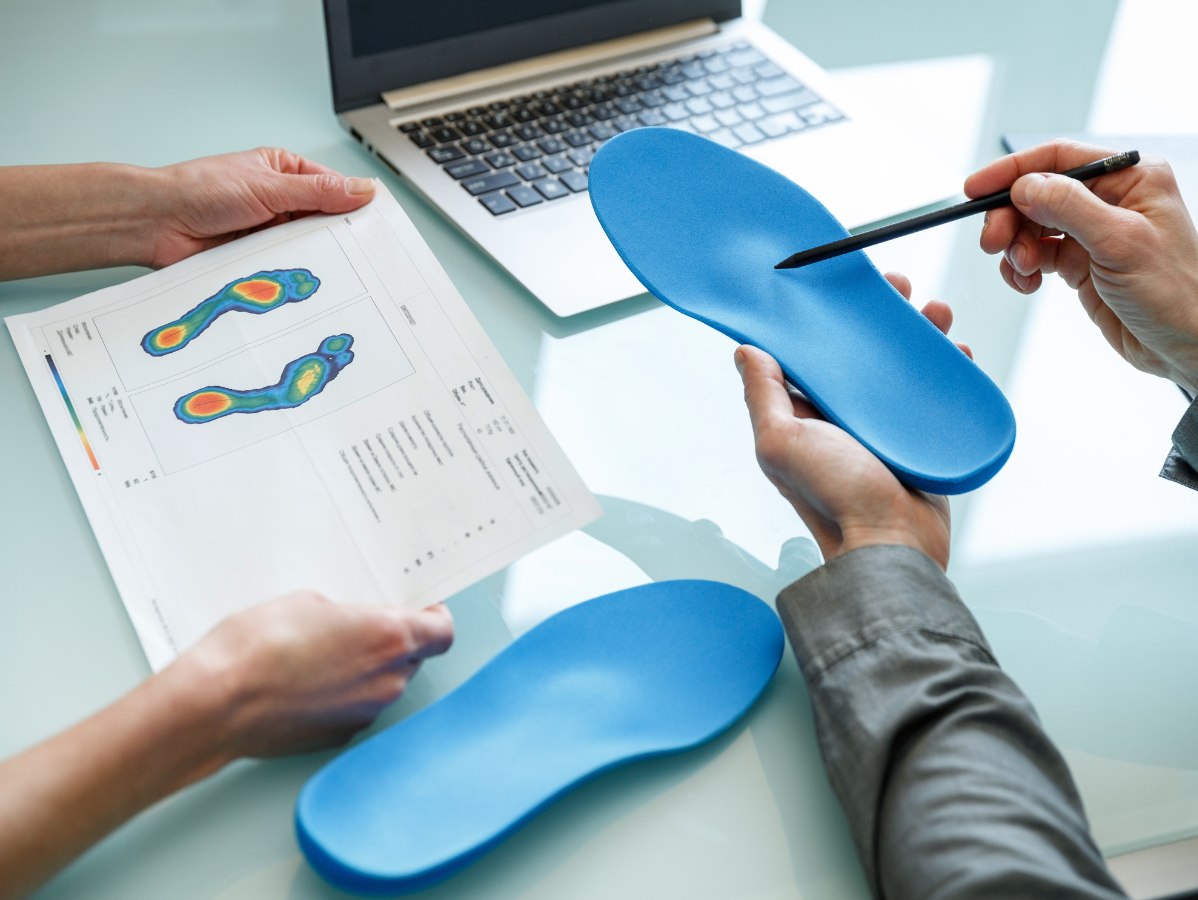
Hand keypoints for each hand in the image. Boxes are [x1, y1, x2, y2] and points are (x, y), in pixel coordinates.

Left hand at [144, 148, 375, 267]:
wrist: (157, 223)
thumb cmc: (199, 190)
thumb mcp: (269, 186)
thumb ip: (318, 192)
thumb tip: (362, 190)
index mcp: (285, 172)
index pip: (333, 188)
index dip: (355, 204)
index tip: (376, 222)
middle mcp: (280, 201)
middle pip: (324, 220)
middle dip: (337, 234)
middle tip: (361, 250)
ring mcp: (270, 231)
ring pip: (307, 246)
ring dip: (314, 254)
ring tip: (334, 266)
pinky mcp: (259, 258)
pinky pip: (287, 265)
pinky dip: (295, 271)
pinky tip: (305, 277)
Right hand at [177, 592, 454, 759]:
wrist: (216, 703)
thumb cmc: (258, 647)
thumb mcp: (311, 602)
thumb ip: (350, 615)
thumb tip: (354, 624)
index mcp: (390, 639)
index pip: (442, 632)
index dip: (434, 618)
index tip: (420, 607)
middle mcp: (387, 681)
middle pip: (414, 658)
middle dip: (396, 642)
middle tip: (363, 625)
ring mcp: (364, 713)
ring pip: (384, 685)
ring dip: (368, 669)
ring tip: (326, 652)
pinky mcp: (339, 736)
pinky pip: (355, 708)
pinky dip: (343, 695)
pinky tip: (309, 681)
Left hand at [735, 274, 967, 569]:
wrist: (892, 545)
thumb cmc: (833, 500)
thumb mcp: (781, 442)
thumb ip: (762, 396)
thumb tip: (745, 351)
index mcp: (803, 414)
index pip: (813, 354)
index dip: (828, 320)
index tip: (845, 288)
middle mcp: (841, 418)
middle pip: (862, 353)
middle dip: (882, 317)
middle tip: (902, 289)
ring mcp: (882, 427)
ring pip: (901, 367)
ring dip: (919, 334)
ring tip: (937, 313)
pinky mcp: (919, 438)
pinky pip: (933, 393)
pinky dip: (946, 368)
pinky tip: (957, 351)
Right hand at [969, 139, 1197, 394]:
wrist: (1186, 344)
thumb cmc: (1176, 292)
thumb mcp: (1119, 242)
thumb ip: (1068, 208)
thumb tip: (1024, 186)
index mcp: (1130, 178)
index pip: (1058, 159)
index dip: (1012, 171)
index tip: (976, 189)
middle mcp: (1110, 199)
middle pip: (1036, 194)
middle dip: (1009, 218)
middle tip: (993, 244)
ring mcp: (1093, 232)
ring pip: (1031, 226)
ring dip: (1015, 248)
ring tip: (1023, 271)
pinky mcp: (1081, 263)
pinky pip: (1036, 255)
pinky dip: (1022, 269)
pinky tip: (1028, 284)